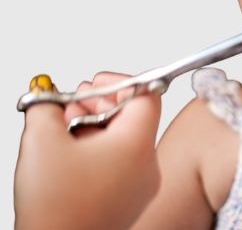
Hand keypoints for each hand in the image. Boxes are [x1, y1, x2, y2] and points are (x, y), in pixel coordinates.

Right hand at [14, 73, 160, 229]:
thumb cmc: (55, 211)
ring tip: (65, 129)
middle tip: (73, 104)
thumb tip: (47, 96)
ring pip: (125, 138)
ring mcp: (140, 186)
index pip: (146, 95)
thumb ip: (47, 107)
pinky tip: (71, 153)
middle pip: (134, 116)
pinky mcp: (128, 200)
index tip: (94, 84)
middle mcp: (148, 166)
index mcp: (137, 146)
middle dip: (100, 104)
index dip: (119, 83)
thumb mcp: (42, 141)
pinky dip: (99, 149)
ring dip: (95, 125)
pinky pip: (121, 161)